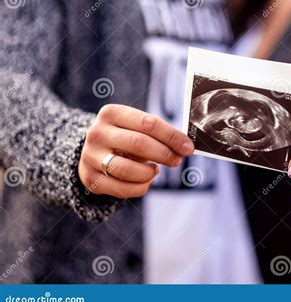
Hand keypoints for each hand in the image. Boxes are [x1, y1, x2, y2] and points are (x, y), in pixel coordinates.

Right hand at [78, 104, 193, 197]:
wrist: (93, 152)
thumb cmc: (124, 138)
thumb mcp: (136, 128)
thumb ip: (158, 134)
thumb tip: (186, 146)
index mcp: (111, 113)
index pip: (148, 123)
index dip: (172, 136)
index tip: (188, 147)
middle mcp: (97, 133)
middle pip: (138, 144)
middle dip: (164, 154)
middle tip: (177, 160)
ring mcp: (90, 156)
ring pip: (127, 169)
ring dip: (149, 173)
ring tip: (155, 170)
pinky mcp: (90, 178)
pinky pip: (121, 188)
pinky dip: (140, 187)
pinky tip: (145, 180)